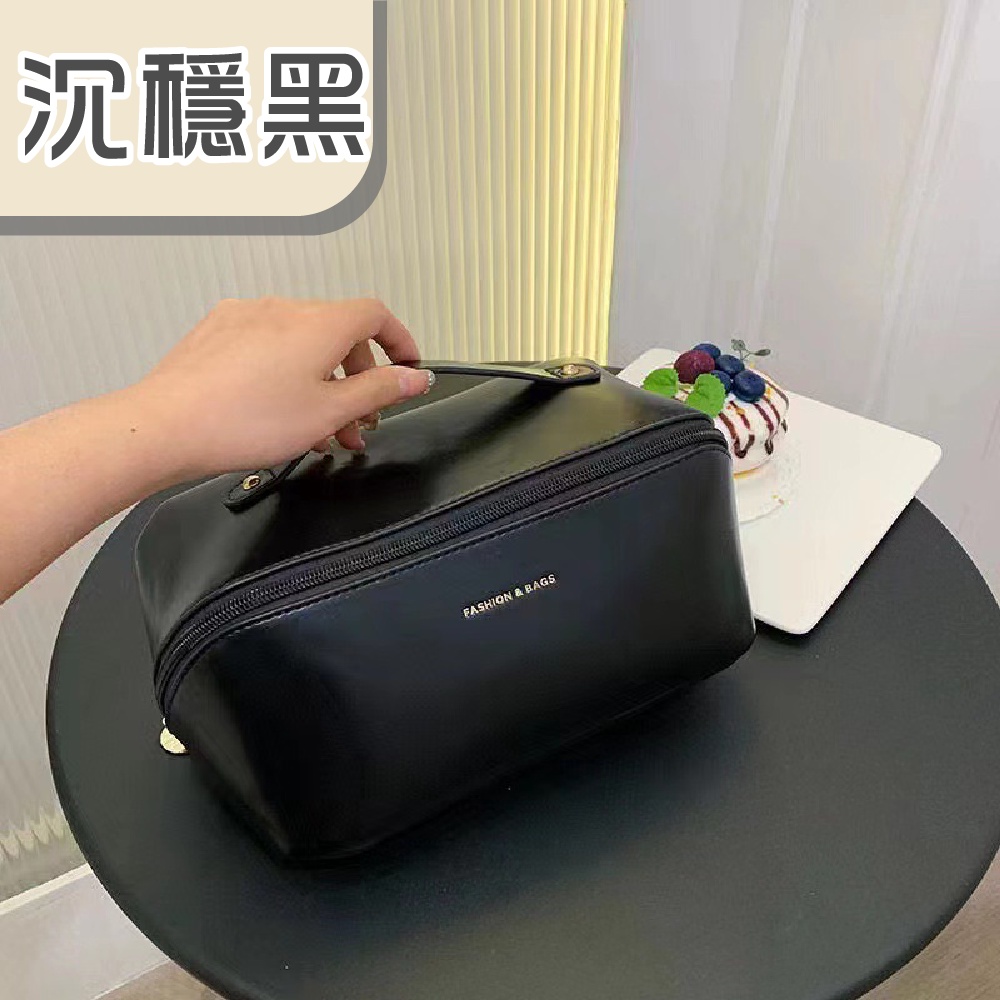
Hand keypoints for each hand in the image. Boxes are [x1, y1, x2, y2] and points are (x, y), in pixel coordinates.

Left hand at [132, 297, 431, 477]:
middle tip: (360, 424)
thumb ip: (379, 391)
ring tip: (322, 432)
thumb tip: (416, 377)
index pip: (376, 315)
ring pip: (303, 345)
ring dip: (322, 383)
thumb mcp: (329, 412)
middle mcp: (285, 309)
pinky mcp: (218, 332)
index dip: (399, 340)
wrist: (166, 426)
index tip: (407, 369)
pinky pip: (269, 347)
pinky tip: (280, 412)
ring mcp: (247, 317)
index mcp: (320, 323)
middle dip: (358, 379)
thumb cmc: (246, 421)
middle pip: (339, 334)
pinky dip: (288, 373)